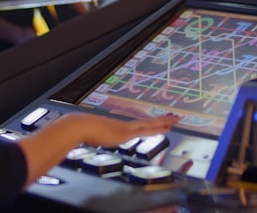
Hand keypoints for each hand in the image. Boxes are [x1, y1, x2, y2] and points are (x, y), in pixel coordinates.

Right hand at [64, 112, 181, 148]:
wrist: (80, 126)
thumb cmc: (84, 132)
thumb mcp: (93, 137)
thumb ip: (97, 138)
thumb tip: (93, 140)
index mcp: (119, 128)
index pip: (140, 126)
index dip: (151, 124)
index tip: (161, 122)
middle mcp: (125, 126)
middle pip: (148, 123)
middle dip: (162, 120)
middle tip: (175, 116)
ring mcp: (127, 128)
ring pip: (150, 124)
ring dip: (164, 122)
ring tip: (176, 119)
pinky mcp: (126, 132)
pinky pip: (146, 130)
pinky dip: (157, 128)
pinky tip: (167, 128)